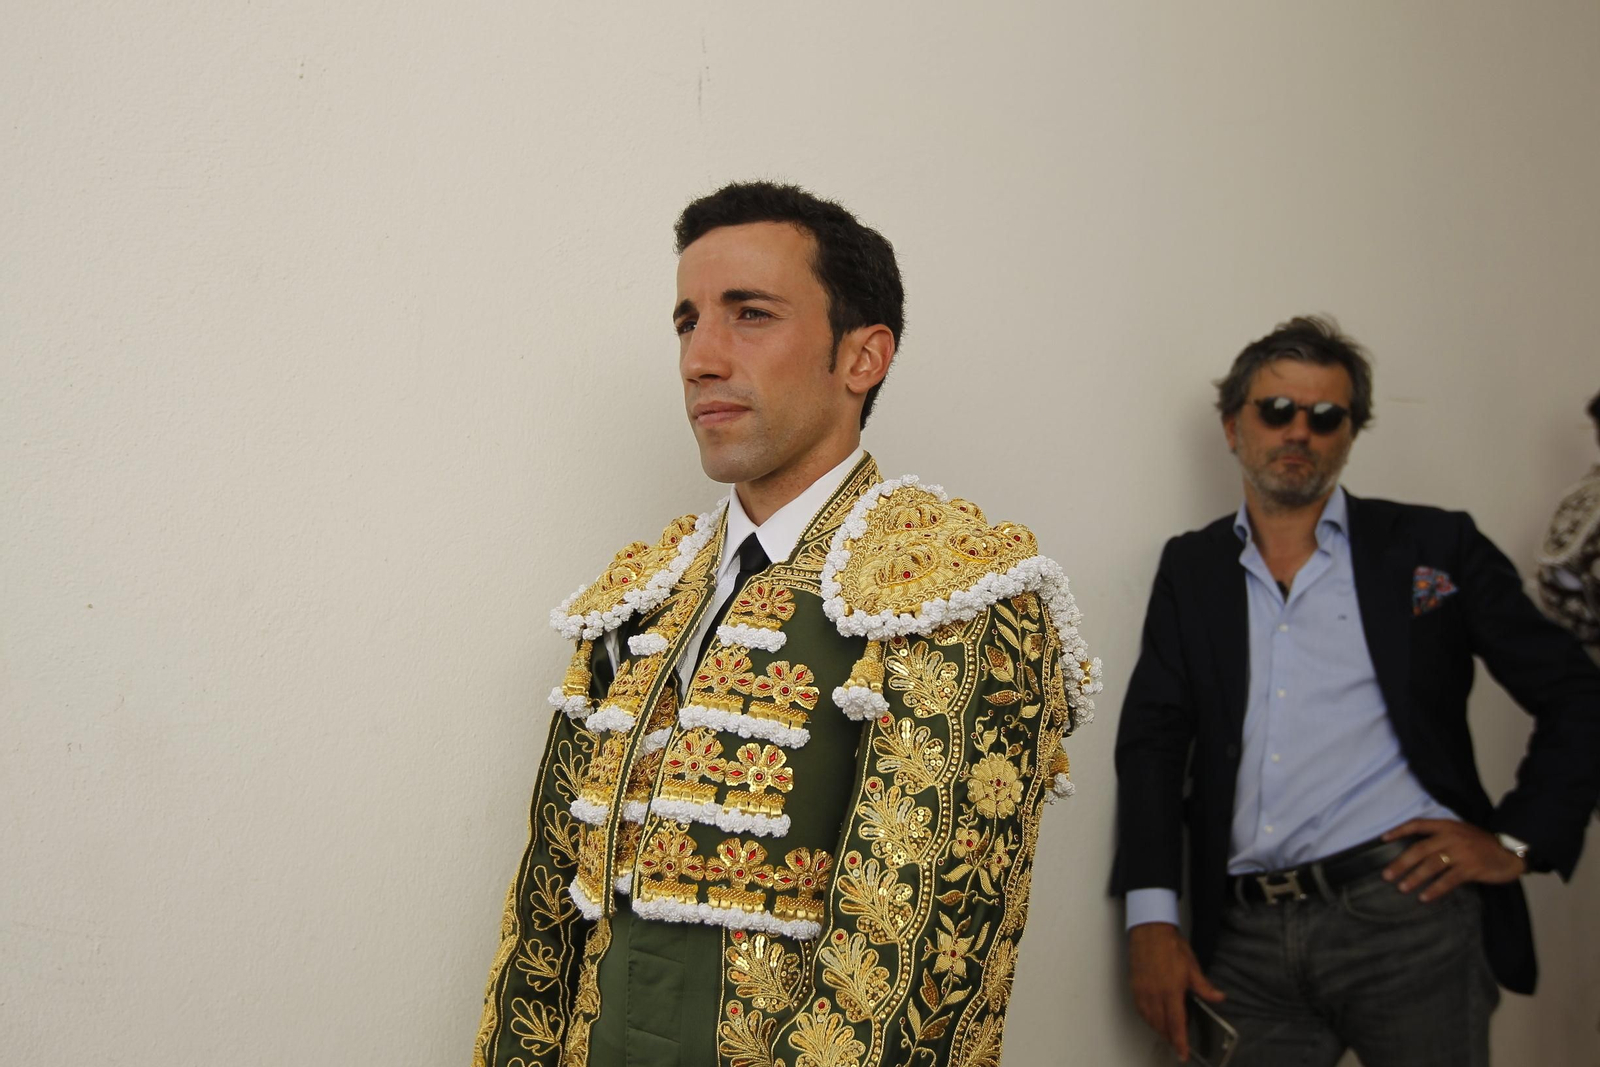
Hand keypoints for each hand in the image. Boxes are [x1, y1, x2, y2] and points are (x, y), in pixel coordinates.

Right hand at [1128, 922, 1224, 1061]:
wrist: (1150, 930)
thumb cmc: (1170, 946)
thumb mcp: (1193, 966)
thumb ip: (1204, 987)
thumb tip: (1219, 998)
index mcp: (1171, 991)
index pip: (1176, 1024)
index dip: (1180, 1042)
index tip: (1182, 1054)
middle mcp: (1155, 994)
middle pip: (1161, 1025)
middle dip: (1170, 1038)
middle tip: (1178, 1045)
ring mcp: (1143, 990)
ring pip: (1149, 1019)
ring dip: (1158, 1029)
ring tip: (1168, 1033)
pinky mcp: (1135, 986)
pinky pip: (1140, 1009)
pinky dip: (1147, 1018)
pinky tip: (1153, 1018)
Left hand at [1381, 819, 1525, 901]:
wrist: (1510, 851)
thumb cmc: (1482, 844)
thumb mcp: (1460, 832)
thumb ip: (1441, 836)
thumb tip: (1416, 850)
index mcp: (1447, 825)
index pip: (1417, 824)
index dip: (1399, 830)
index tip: (1383, 839)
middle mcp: (1451, 836)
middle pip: (1420, 849)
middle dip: (1401, 863)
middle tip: (1387, 875)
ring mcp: (1461, 852)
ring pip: (1432, 865)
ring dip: (1415, 877)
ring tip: (1402, 888)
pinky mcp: (1471, 868)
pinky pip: (1448, 880)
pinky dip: (1435, 889)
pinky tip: (1425, 898)